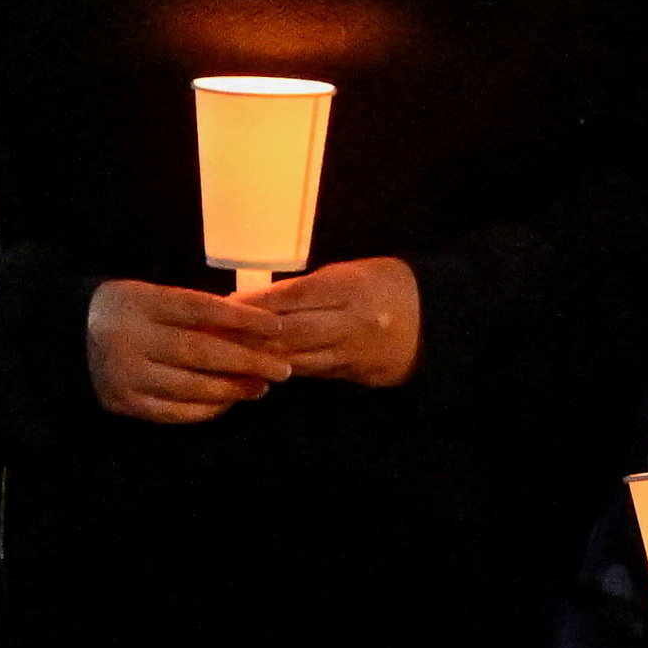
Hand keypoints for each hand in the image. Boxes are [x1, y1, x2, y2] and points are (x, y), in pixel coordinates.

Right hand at [87, 278, 291, 423]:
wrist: (68, 337)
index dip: (243, 319)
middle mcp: (131, 338)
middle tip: (282, 369)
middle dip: (248, 361)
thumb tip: (253, 328)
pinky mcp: (124, 402)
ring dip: (232, 389)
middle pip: (201, 352)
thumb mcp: (152, 297)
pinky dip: (207, 408)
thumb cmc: (127, 312)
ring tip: (261, 386)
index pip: (201, 309)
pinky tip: (228, 402)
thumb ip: (194, 311)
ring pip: (191, 386)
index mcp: (141, 303)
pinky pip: (175, 411)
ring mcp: (126, 373)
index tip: (277, 327)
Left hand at [242, 255, 420, 389]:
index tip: (225, 307)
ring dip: (261, 359)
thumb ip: (305, 289)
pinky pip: (312, 372)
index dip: (258, 304)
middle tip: (215, 337)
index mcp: (349, 289)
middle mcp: (351, 323)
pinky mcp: (353, 373)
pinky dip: (283, 370)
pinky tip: (257, 371)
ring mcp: (352, 352)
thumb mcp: (348, 273)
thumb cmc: (382, 284)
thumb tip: (256, 301)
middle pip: (292, 332)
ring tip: (227, 357)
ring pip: (299, 358)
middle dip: (251, 336)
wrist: (432, 319)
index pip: (294, 297)